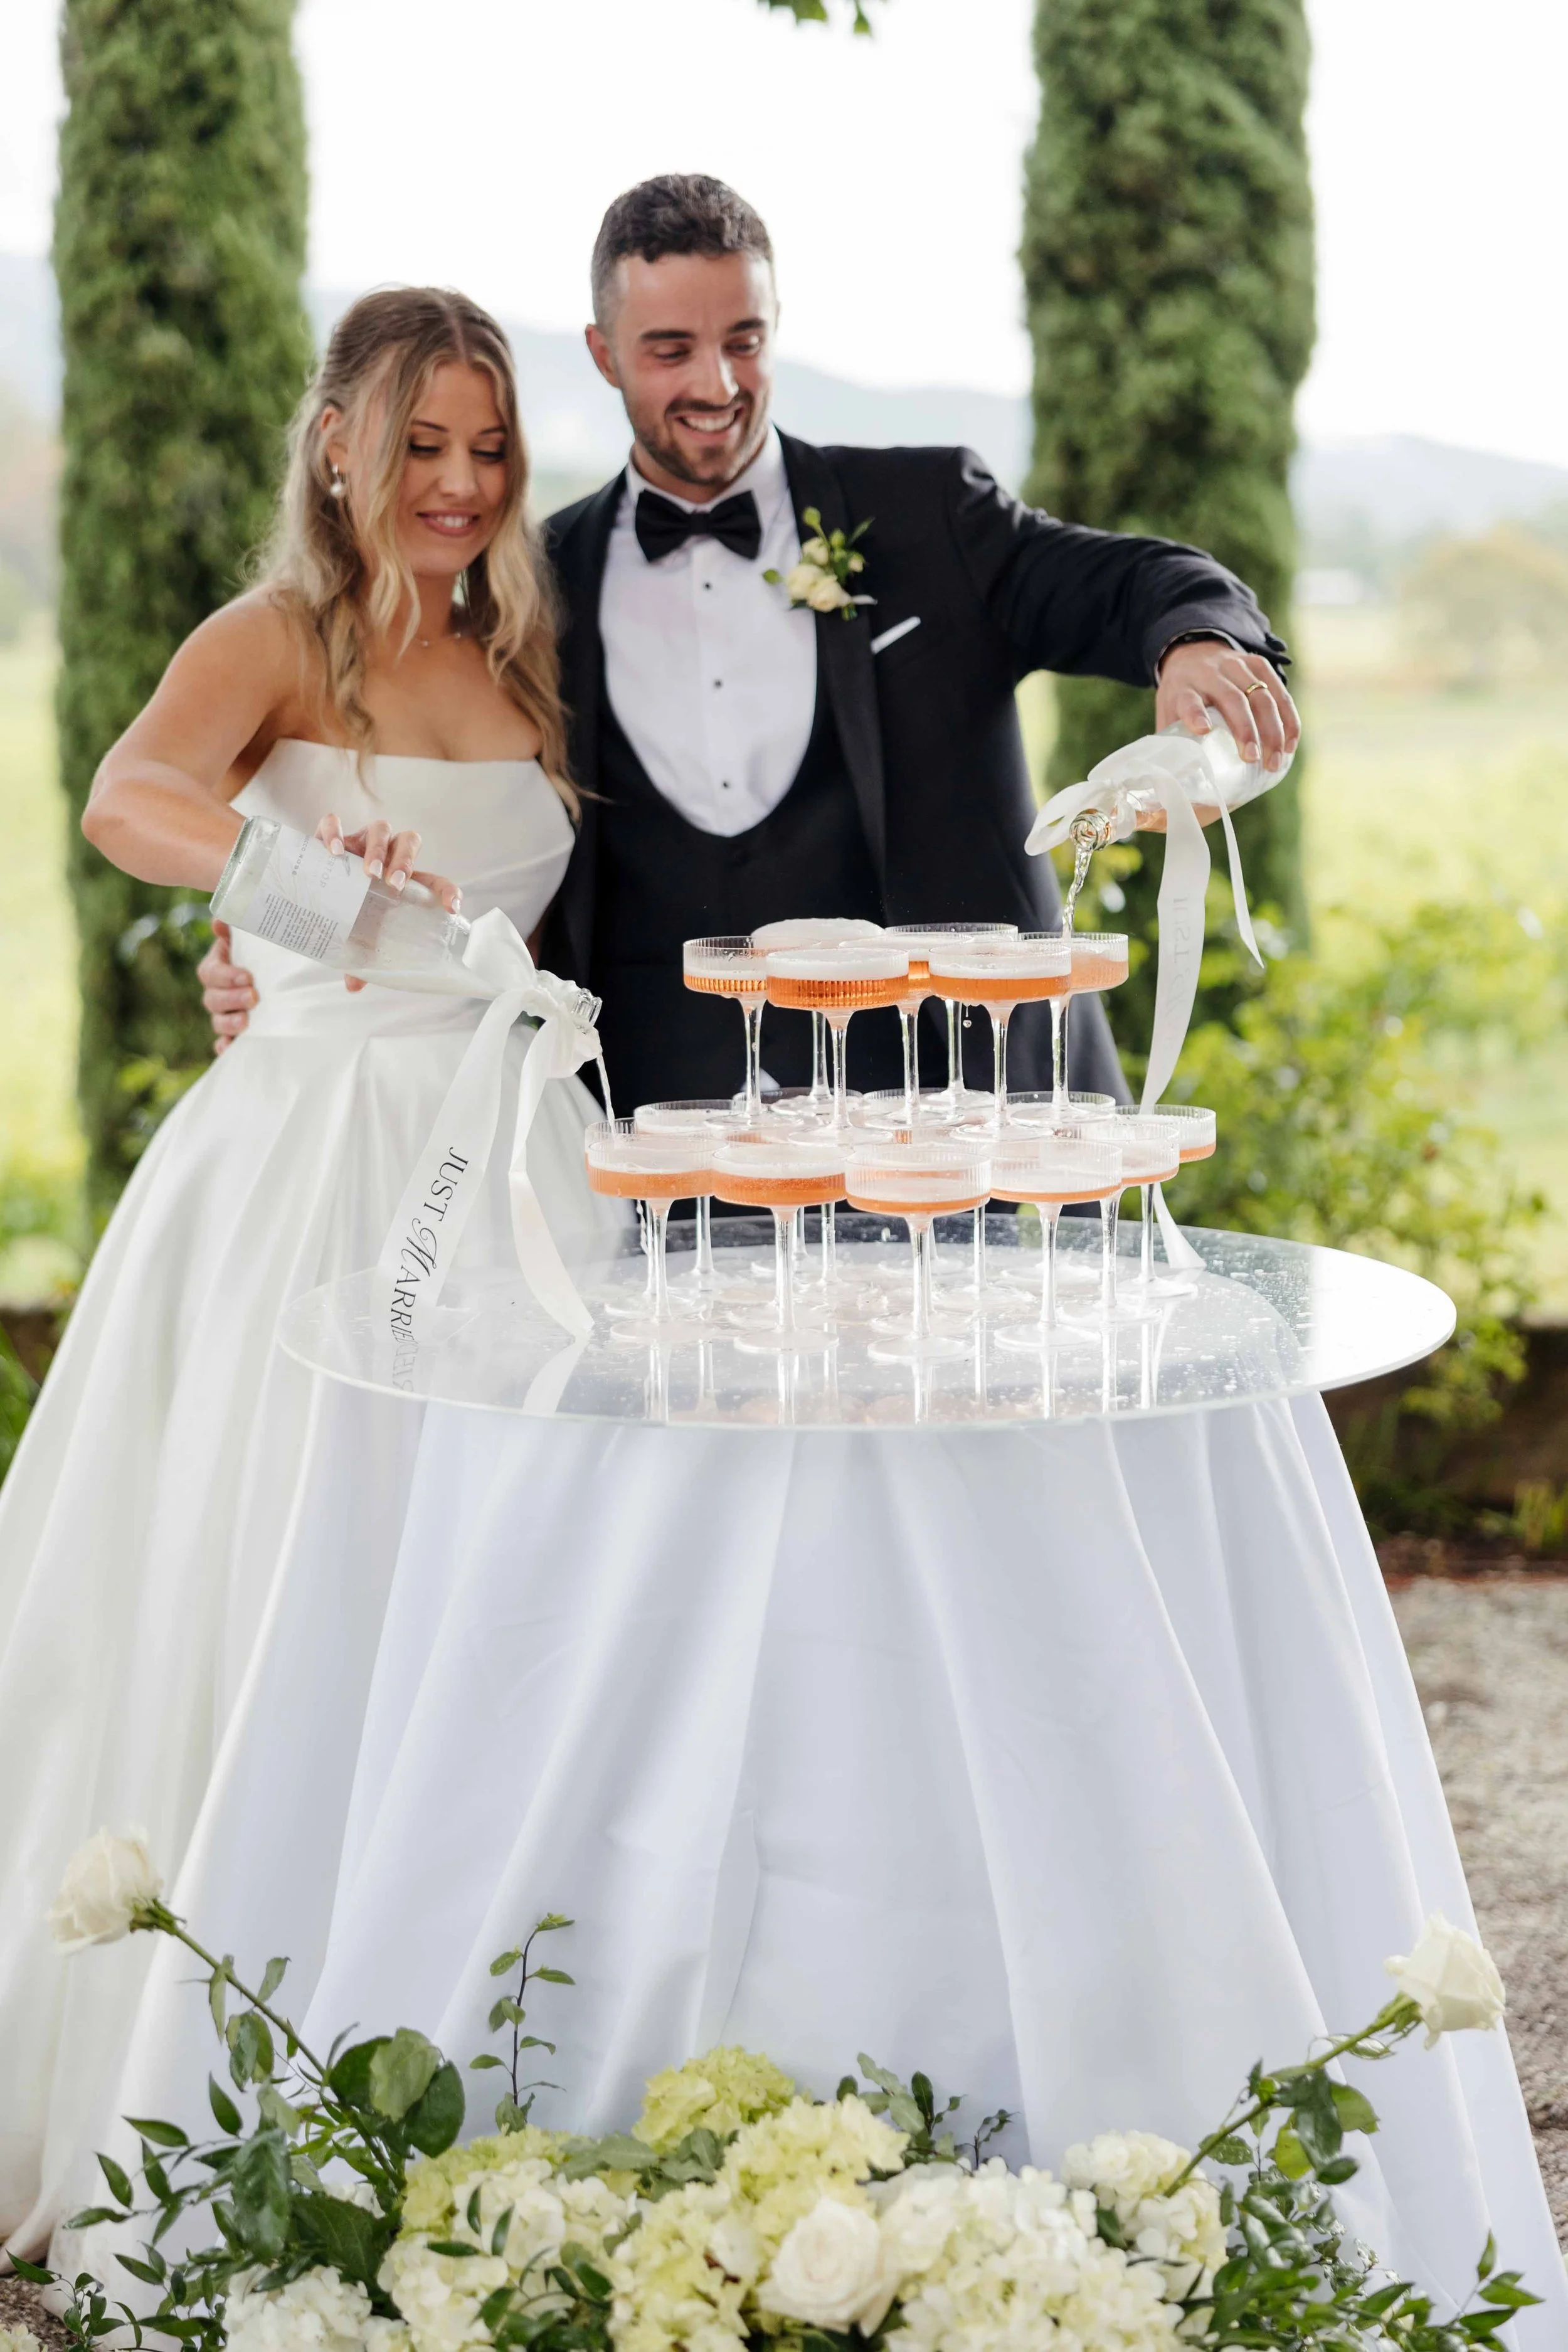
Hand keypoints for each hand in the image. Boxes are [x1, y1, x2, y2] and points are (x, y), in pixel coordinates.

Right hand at [198, 919, 254, 1053]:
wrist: (281, 972)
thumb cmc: (267, 951)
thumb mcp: (256, 936)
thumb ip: (241, 925)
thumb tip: (221, 920)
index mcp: (218, 965)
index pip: (211, 972)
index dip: (226, 975)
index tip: (248, 976)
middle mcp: (217, 991)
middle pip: (212, 999)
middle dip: (231, 999)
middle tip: (253, 997)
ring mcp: (224, 1013)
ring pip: (217, 1021)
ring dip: (229, 1023)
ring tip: (246, 1023)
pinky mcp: (234, 1032)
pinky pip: (223, 1042)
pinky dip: (225, 1046)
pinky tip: (230, 1048)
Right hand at [312, 813, 461, 993]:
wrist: (313, 888)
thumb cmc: (346, 913)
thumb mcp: (357, 936)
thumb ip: (360, 959)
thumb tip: (353, 986)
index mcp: (403, 879)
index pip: (436, 881)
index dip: (448, 892)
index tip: (450, 909)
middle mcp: (385, 855)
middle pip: (408, 841)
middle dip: (404, 861)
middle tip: (392, 886)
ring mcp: (359, 841)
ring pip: (379, 829)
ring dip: (377, 849)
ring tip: (368, 873)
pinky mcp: (330, 835)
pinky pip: (333, 823)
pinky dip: (334, 832)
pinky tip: (334, 852)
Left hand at [1154, 639, 1299, 774]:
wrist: (1194, 652)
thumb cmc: (1182, 694)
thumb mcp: (1168, 711)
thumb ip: (1172, 739)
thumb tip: (1179, 782)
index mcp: (1184, 687)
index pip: (1189, 700)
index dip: (1196, 714)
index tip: (1203, 730)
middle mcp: (1211, 673)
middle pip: (1233, 699)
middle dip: (1245, 730)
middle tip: (1252, 759)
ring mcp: (1237, 666)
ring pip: (1262, 696)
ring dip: (1273, 730)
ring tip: (1275, 761)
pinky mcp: (1258, 664)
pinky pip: (1280, 692)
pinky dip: (1288, 719)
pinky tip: (1290, 743)